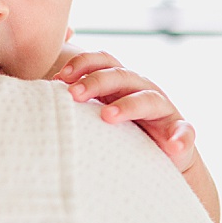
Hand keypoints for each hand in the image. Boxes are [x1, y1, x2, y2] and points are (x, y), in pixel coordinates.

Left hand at [54, 51, 219, 222]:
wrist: (160, 161)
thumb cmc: (119, 132)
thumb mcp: (94, 110)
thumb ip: (72, 96)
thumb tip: (37, 84)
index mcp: (120, 82)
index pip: (103, 61)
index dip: (83, 63)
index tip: (59, 77)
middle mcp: (142, 89)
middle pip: (120, 76)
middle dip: (95, 81)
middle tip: (73, 94)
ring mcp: (164, 111)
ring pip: (148, 99)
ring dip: (128, 105)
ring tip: (108, 116)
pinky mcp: (180, 134)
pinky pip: (185, 132)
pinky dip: (180, 136)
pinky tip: (172, 145)